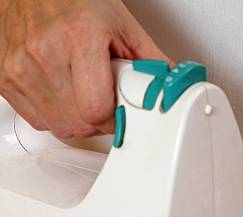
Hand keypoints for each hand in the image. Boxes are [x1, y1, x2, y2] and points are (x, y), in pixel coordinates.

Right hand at [0, 0, 169, 137]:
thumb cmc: (75, 2)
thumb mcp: (122, 25)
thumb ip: (150, 63)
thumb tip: (172, 91)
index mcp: (78, 36)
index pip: (96, 109)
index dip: (113, 118)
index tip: (119, 112)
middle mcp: (45, 51)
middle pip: (78, 124)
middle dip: (97, 120)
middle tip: (103, 99)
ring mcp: (21, 66)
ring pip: (59, 126)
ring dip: (77, 120)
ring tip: (82, 92)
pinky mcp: (6, 78)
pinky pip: (38, 120)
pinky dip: (54, 114)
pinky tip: (61, 92)